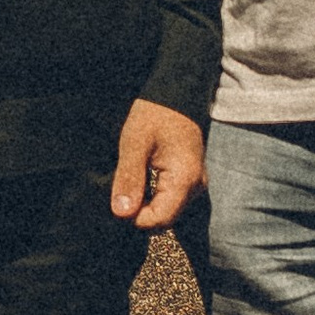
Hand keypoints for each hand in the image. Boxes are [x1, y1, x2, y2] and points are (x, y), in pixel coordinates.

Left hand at [111, 101, 205, 233]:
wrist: (175, 95)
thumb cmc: (155, 114)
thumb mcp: (134, 143)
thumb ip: (129, 179)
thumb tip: (121, 213)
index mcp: (184, 179)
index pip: (160, 219)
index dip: (135, 217)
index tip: (119, 200)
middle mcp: (195, 187)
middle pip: (165, 219)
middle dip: (140, 213)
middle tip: (121, 190)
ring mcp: (195, 184)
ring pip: (167, 211)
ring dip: (146, 206)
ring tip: (130, 183)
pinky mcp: (189, 181)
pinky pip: (170, 200)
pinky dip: (153, 197)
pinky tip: (140, 181)